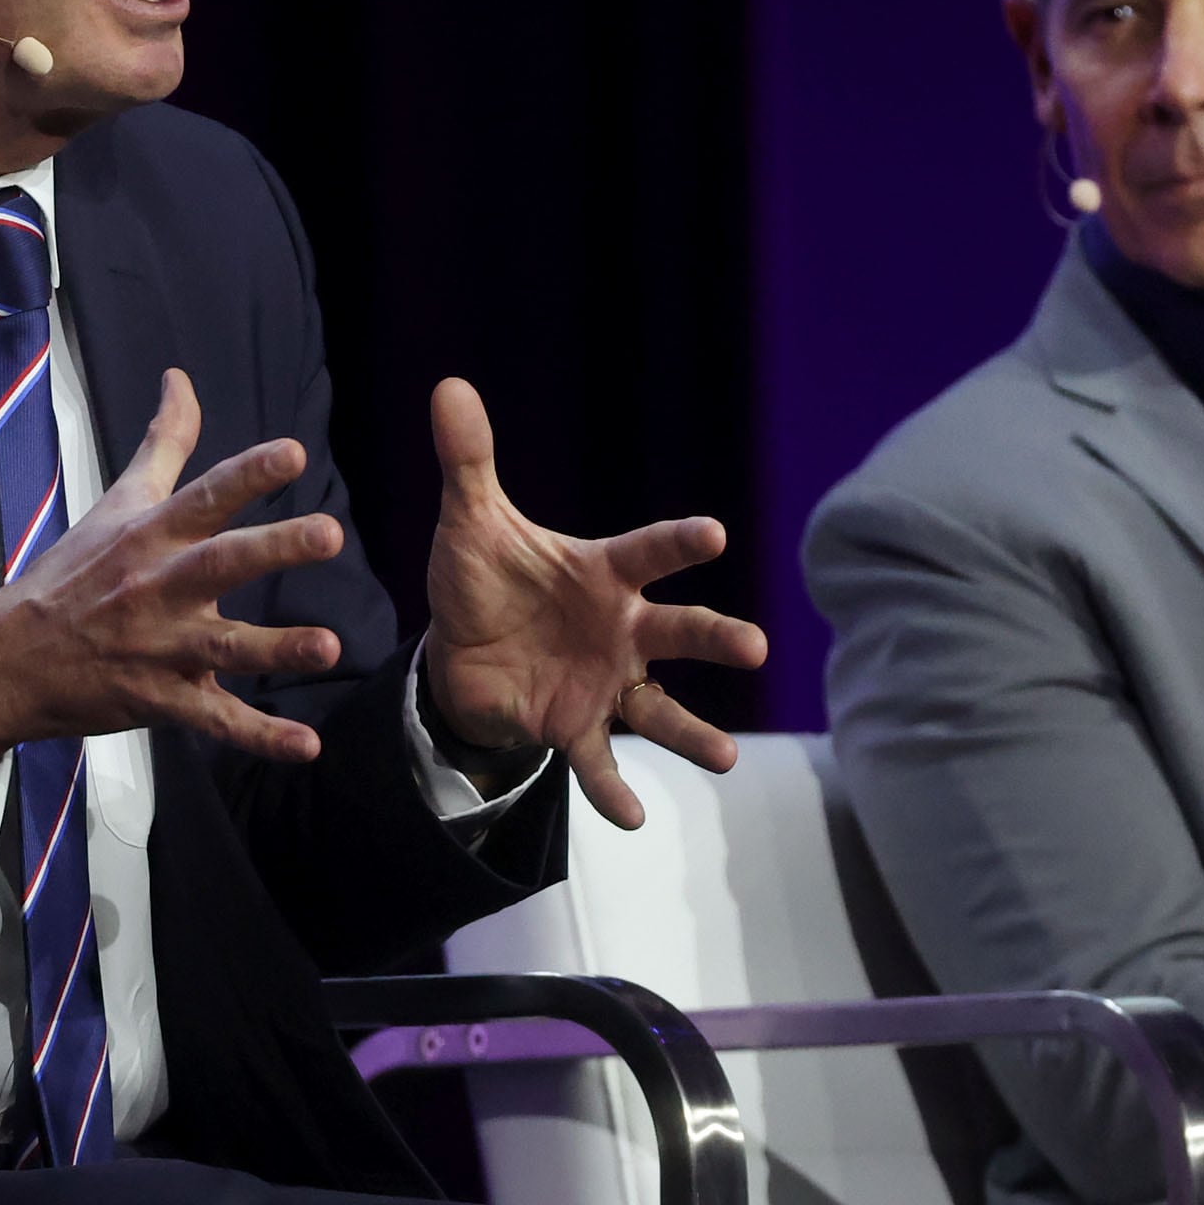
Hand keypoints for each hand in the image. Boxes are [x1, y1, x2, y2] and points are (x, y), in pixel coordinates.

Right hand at [0, 370, 346, 784]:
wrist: (8, 659)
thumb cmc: (72, 574)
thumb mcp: (118, 502)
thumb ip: (164, 442)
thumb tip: (181, 378)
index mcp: (151, 537)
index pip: (203, 496)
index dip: (247, 474)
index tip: (292, 452)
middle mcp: (159, 588)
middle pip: (220, 563)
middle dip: (274, 549)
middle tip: (329, 534)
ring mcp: (161, 648)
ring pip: (226, 648)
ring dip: (278, 648)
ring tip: (330, 647)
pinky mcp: (162, 700)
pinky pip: (216, 721)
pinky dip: (260, 737)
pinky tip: (306, 747)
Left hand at [416, 378, 767, 830]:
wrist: (461, 652)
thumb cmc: (485, 579)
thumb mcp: (470, 522)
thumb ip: (468, 461)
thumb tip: (448, 386)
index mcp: (604, 574)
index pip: (649, 553)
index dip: (678, 542)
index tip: (713, 534)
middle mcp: (621, 629)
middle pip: (678, 632)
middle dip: (715, 638)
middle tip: (755, 646)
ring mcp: (605, 683)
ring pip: (658, 709)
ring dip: (693, 733)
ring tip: (728, 759)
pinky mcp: (575, 728)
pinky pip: (599, 763)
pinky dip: (615, 791)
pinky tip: (635, 818)